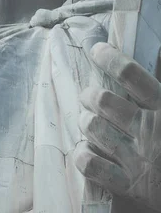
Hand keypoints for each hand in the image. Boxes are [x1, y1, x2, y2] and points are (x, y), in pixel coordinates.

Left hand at [74, 42, 160, 211]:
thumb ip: (159, 87)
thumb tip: (147, 60)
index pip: (130, 74)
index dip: (109, 57)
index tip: (97, 50)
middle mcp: (149, 132)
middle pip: (103, 100)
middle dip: (89, 95)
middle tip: (89, 96)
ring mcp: (138, 160)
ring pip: (93, 127)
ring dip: (85, 121)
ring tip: (87, 120)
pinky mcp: (130, 186)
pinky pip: (92, 165)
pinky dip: (84, 155)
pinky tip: (86, 150)